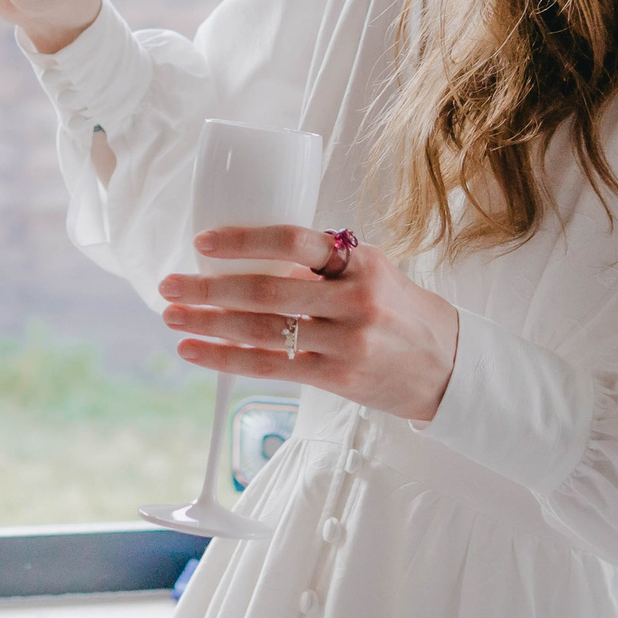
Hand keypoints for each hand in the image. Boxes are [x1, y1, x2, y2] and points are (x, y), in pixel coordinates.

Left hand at [157, 226, 461, 422]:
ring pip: (261, 330)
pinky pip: (271, 366)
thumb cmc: (398, 310)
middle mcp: (355, 300)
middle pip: (266, 290)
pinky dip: (225, 359)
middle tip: (169, 284)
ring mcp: (346, 341)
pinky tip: (194, 350)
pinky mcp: (338, 378)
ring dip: (208, 323)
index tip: (203, 242)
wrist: (447, 365)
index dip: (244, 240)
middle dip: (208, 288)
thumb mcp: (372, 272)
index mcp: (361, 262)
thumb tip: (249, 258)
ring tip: (172, 316)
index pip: (296, 241)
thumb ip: (322, 265)